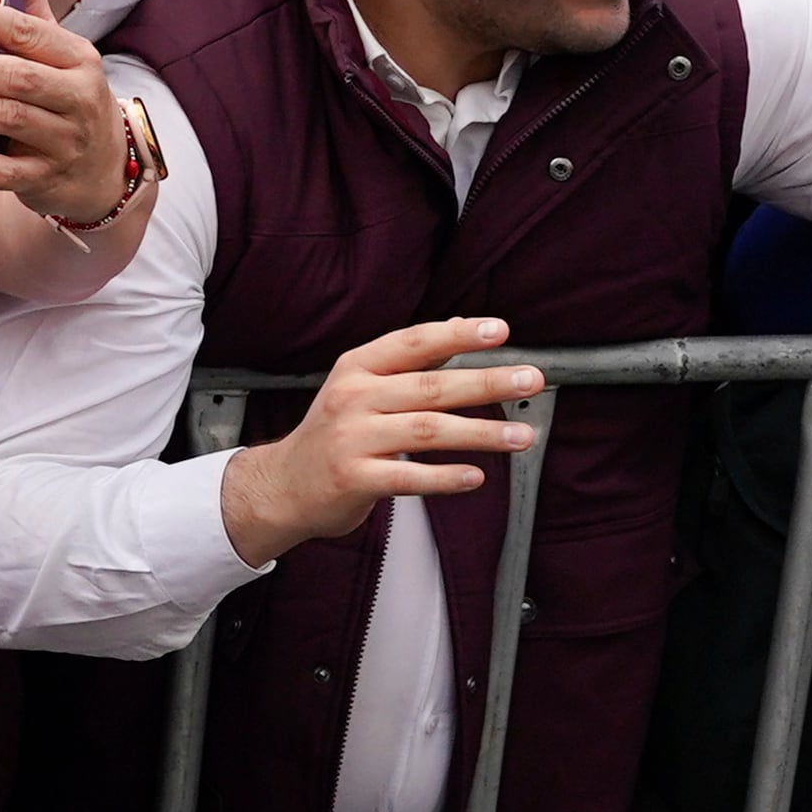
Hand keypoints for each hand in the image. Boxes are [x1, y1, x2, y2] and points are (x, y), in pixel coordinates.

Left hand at [0, 0, 121, 215]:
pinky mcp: (45, 179)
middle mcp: (77, 98)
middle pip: (16, 77)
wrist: (102, 170)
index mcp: (78, 58)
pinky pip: (2, 173)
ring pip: (8, 121)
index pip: (29, 32)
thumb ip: (32, 9)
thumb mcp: (60, 54)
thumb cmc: (68, 98)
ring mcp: (64, 141)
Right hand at [217, 317, 542, 566]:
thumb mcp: (357, 387)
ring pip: (428, 431)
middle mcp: (353, 398)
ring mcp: (352, 439)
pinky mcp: (354, 479)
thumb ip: (407, 363)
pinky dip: (445, 478)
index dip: (458, 334)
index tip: (499, 330)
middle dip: (487, 382)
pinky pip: (409, 477)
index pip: (413, 343)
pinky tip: (476, 476)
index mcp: (356, 369)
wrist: (281, 485)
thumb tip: (462, 326)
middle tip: (529, 379)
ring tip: (522, 436)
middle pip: (430, 387)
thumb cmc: (331, 434)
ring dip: (481, 433)